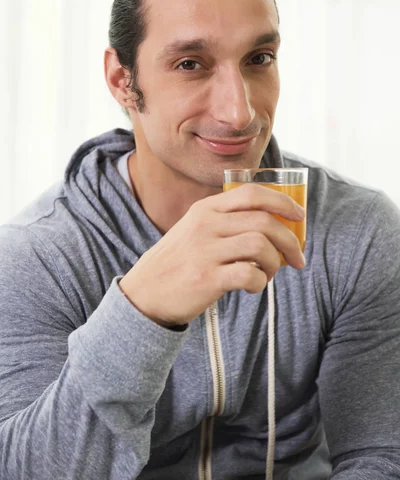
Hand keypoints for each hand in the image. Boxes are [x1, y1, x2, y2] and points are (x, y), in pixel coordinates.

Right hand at [119, 184, 305, 326]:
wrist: (144, 293)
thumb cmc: (178, 261)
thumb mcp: (195, 229)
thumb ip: (226, 221)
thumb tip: (274, 226)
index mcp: (206, 208)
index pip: (252, 193)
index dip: (283, 202)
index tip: (299, 216)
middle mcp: (206, 224)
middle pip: (264, 221)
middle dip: (290, 240)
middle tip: (297, 258)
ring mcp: (205, 251)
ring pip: (261, 246)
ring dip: (275, 263)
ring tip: (269, 274)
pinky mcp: (207, 279)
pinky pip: (250, 275)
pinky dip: (260, 283)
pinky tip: (252, 287)